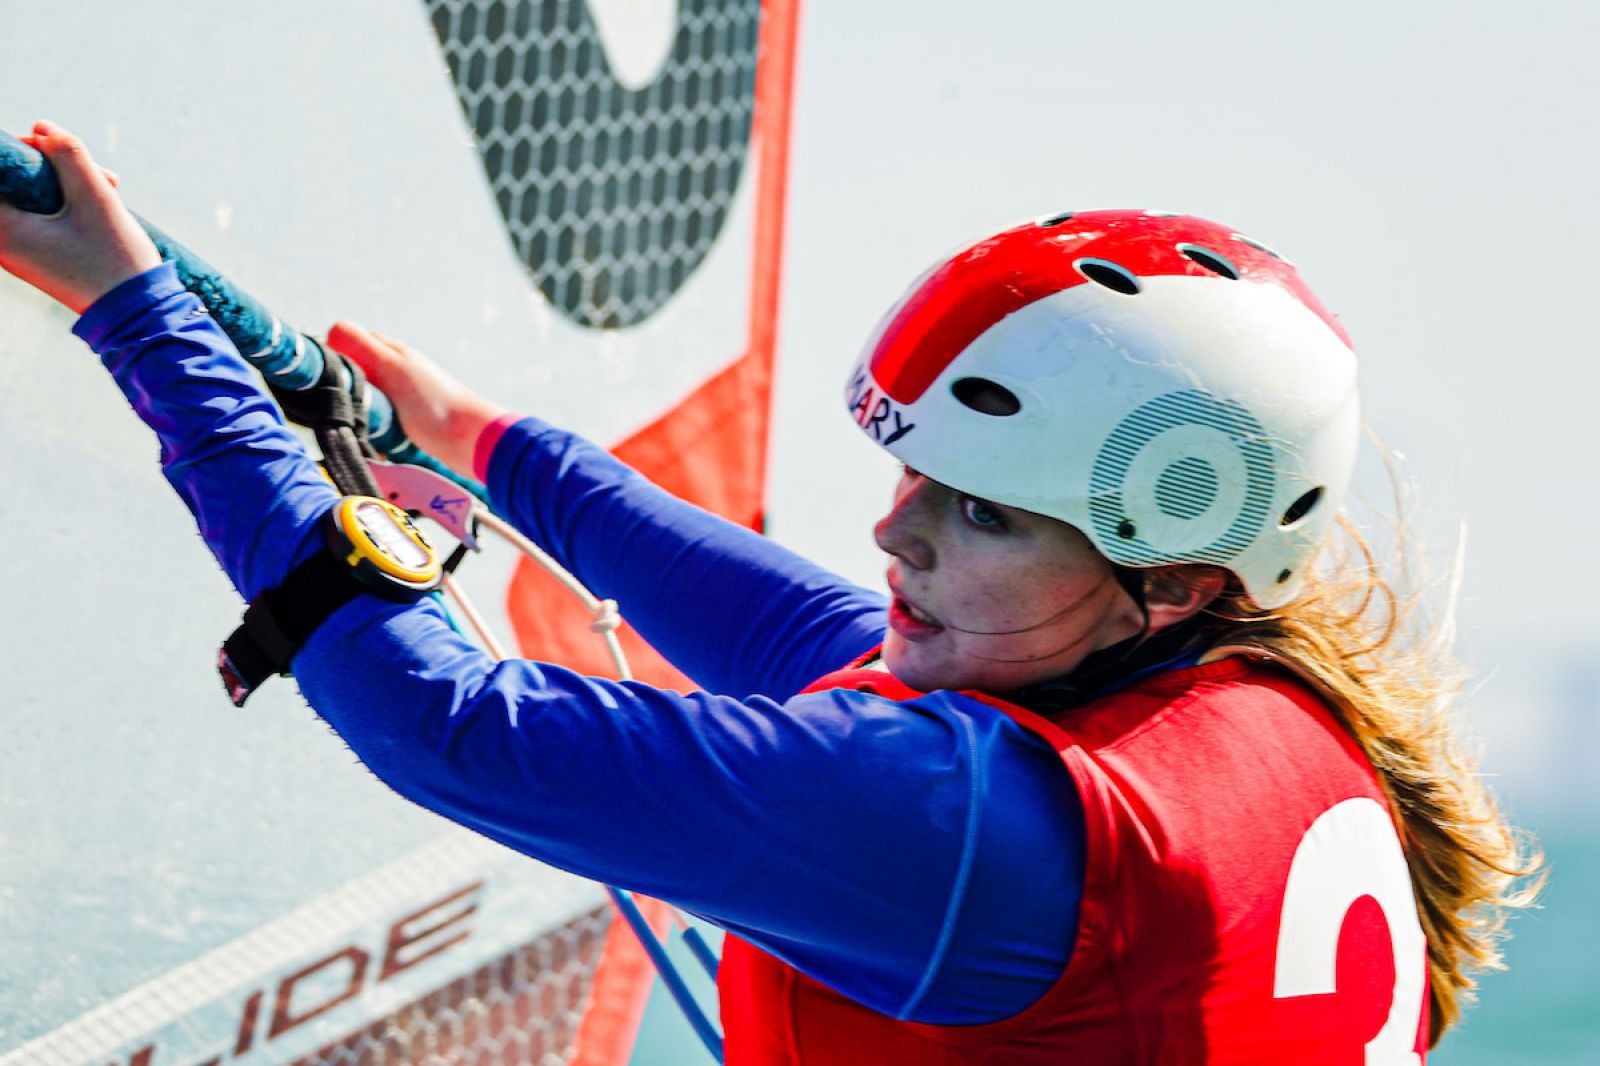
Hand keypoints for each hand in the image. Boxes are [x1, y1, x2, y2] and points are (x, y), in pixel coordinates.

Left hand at [0, 121, 160, 313]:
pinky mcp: (34, 257)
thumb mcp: (96, 197)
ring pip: (27, 197)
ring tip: (108, 183)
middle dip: (47, 164)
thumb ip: (68, 154)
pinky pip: (38, 216)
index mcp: (2, 228)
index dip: (19, 150)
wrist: (138, 314)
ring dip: (62, 181)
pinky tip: (99, 200)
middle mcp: (1, 242)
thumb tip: (42, 127)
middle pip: (10, 182)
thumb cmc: (115, 259)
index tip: (47, 146)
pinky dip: (64, 203)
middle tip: (92, 168)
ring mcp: (16, 252)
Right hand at [326, 321, 506, 474]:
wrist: (472, 440)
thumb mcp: (393, 368)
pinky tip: (375, 443)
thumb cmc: (434, 404)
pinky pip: (380, 423)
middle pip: (355, 372)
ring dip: (359, 413)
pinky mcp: (409, 422)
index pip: (348, 342)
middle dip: (343, 388)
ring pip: (366, 399)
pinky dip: (374, 432)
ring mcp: (404, 397)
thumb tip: (332, 330)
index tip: (322, 379)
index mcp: (392, 353)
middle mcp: (397, 370)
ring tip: (358, 426)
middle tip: (339, 407)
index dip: (332, 357)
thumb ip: (363, 348)